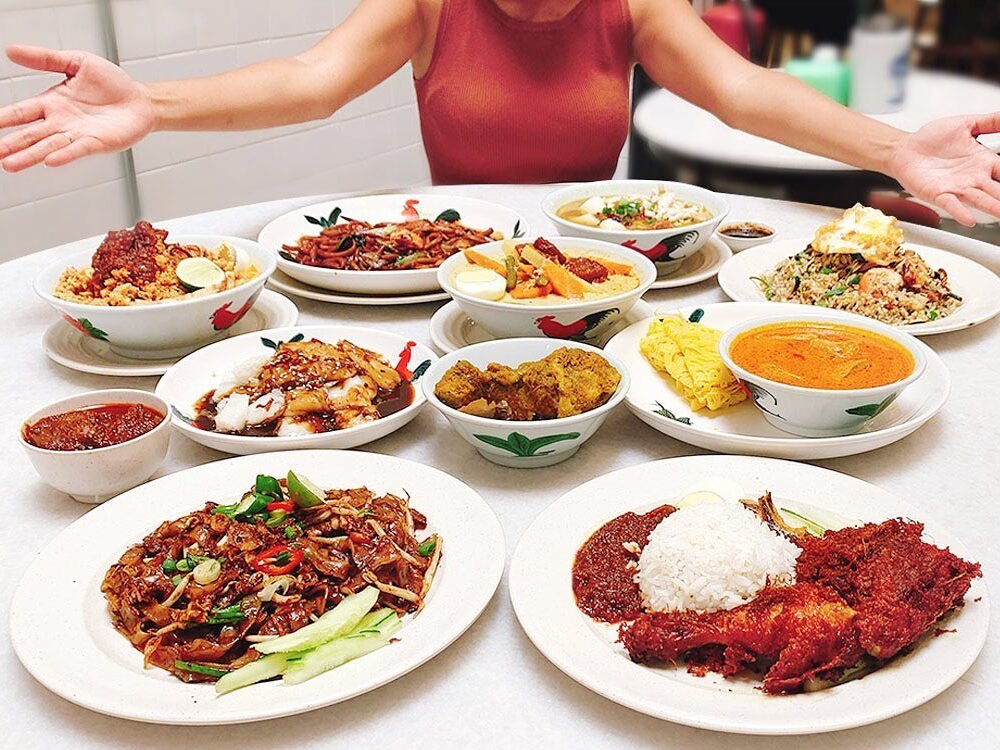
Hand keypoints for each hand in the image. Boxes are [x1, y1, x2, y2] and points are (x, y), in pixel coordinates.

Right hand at [0, 45, 155, 171]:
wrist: (141, 100)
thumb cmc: (112, 83)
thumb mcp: (76, 62)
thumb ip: (45, 59)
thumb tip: (11, 50)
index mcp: (52, 103)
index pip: (21, 112)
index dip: (3, 118)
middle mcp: (61, 122)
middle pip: (31, 135)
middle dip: (12, 144)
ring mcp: (78, 135)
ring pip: (49, 146)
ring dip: (30, 155)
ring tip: (10, 164)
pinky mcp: (98, 142)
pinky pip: (78, 149)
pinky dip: (65, 155)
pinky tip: (50, 161)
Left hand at [887, 113, 999, 226]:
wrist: (905, 148)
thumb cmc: (932, 138)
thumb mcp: (966, 125)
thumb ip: (990, 122)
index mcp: (983, 161)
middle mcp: (974, 177)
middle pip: (998, 190)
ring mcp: (957, 187)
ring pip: (980, 200)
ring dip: (992, 208)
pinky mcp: (938, 194)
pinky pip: (952, 204)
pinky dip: (961, 212)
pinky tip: (970, 220)